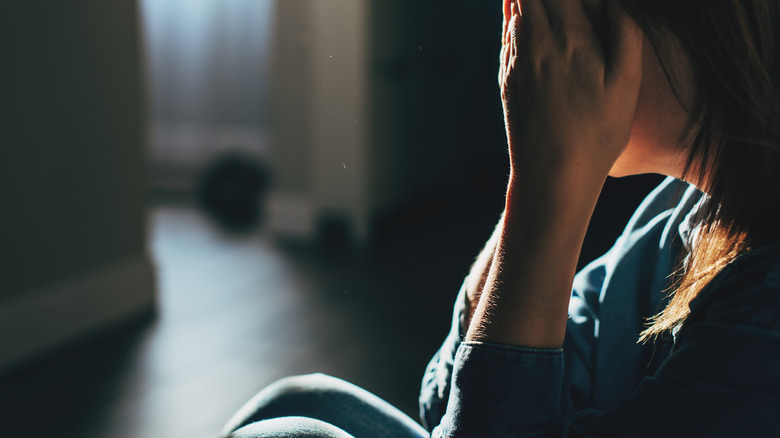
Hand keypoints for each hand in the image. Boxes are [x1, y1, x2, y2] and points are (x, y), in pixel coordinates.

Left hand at [500, 0, 642, 184]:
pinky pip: (508, 34)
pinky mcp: (507, 79)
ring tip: (541, 1)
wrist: (551, 175)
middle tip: (563, 2)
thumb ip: (625, 32)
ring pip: (515, 9)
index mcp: (569, 37)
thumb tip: (615, 0)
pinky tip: (522, 11)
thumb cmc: (597, 133)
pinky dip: (514, 15)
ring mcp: (516, 62)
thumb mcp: (626, 83)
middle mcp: (536, 43)